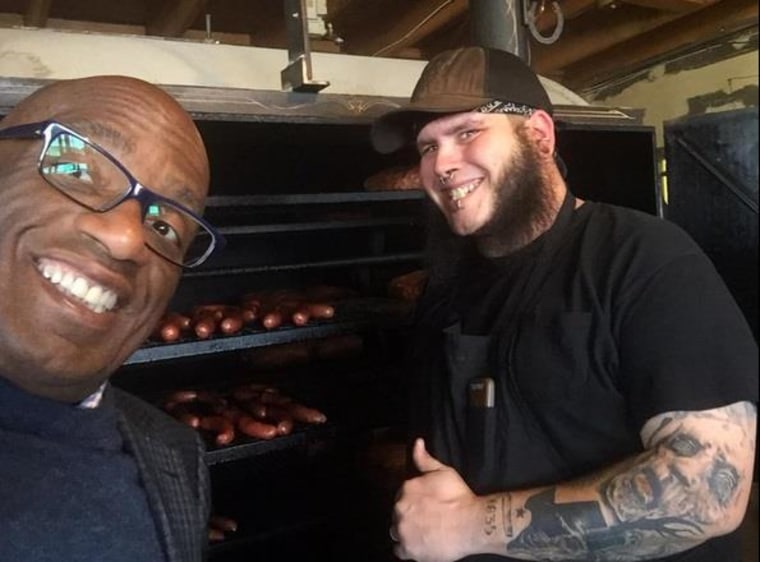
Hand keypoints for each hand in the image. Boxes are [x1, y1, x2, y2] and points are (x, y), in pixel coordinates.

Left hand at [392, 438, 482, 561]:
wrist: (472, 523)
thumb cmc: (459, 497)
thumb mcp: (443, 471)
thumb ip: (425, 459)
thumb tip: (417, 443)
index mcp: (406, 489)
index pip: (401, 496)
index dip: (413, 502)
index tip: (424, 507)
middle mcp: (400, 508)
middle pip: (398, 514)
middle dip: (408, 516)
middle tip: (426, 520)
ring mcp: (403, 529)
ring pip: (396, 531)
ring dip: (406, 532)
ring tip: (424, 533)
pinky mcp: (408, 548)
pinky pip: (400, 550)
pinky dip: (408, 548)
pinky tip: (421, 545)